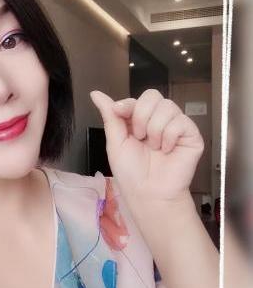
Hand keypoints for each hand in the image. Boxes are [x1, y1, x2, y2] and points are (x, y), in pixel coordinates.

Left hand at [89, 88, 203, 205]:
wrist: (148, 193)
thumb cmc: (131, 173)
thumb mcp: (115, 142)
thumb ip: (110, 115)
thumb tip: (96, 94)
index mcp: (140, 120)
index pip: (138, 99)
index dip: (128, 104)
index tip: (119, 112)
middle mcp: (159, 120)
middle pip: (153, 95)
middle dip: (141, 116)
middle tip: (139, 138)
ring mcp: (176, 126)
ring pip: (167, 106)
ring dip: (154, 130)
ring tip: (154, 148)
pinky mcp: (192, 135)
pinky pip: (180, 121)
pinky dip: (169, 137)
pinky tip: (167, 150)